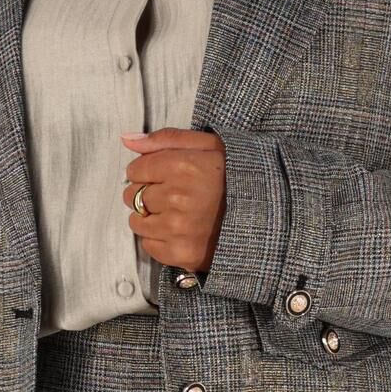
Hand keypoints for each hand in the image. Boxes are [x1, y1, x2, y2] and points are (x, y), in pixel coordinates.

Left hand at [121, 127, 225, 276]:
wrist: (263, 216)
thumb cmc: (235, 178)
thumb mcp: (209, 145)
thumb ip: (166, 139)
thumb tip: (127, 140)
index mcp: (183, 166)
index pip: (136, 169)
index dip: (147, 171)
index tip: (163, 175)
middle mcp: (177, 197)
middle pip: (133, 195)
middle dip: (146, 193)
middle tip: (170, 195)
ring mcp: (177, 228)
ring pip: (137, 222)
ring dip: (149, 218)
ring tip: (173, 214)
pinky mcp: (179, 252)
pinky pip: (148, 245)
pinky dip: (158, 239)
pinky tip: (178, 231)